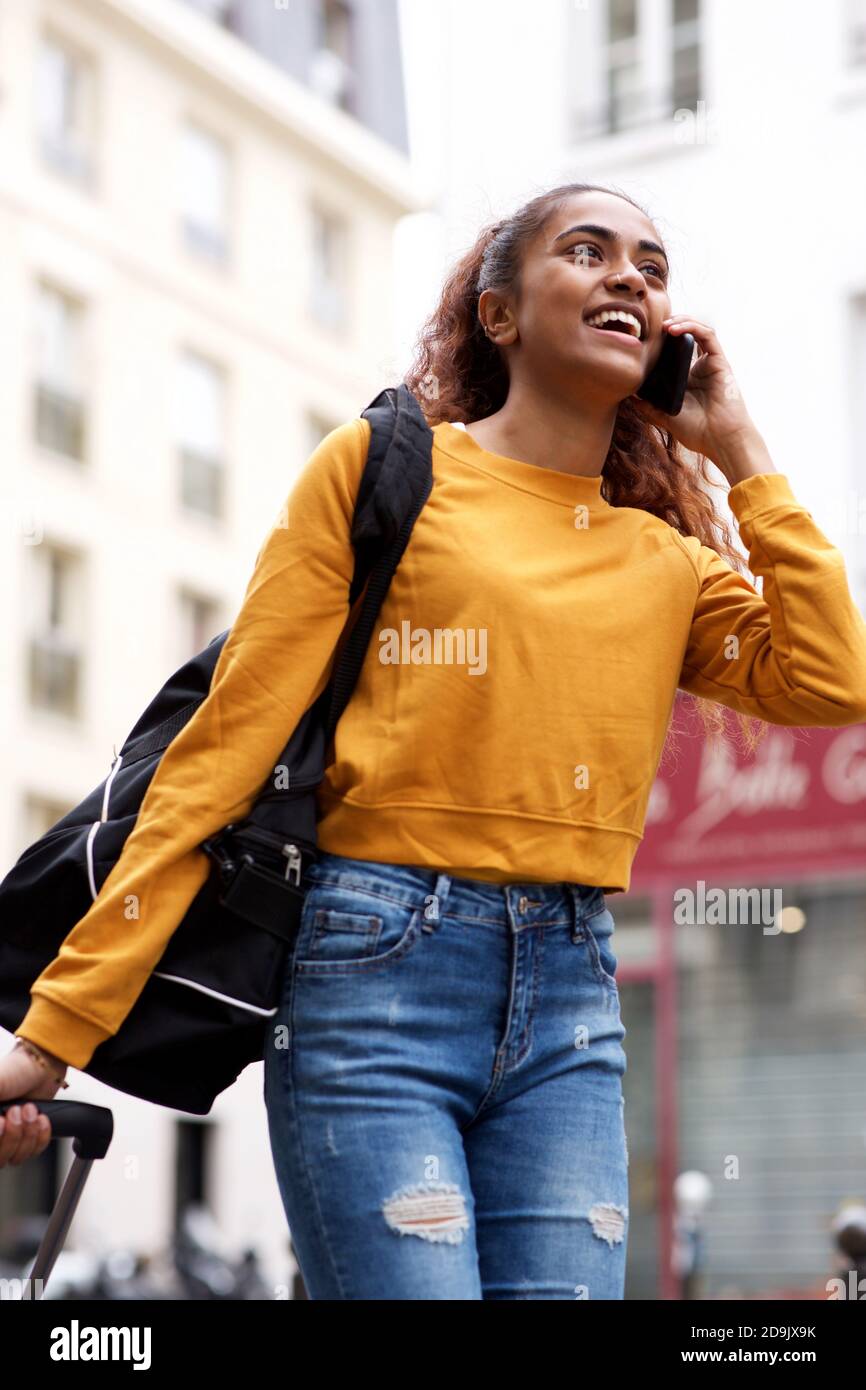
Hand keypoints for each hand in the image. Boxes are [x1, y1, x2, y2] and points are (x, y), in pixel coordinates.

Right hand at [0, 1045, 60, 1166]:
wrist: (44, 1064)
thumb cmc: (14, 1070)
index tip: (1, 1121)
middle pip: (0, 1158)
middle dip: (13, 1134)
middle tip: (20, 1110)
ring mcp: (10, 1136)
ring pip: (16, 1157)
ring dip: (28, 1134)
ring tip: (31, 1109)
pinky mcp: (28, 1137)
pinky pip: (33, 1152)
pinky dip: (40, 1137)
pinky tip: (41, 1118)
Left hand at [631, 315, 760, 475]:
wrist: (721, 440)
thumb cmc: (698, 432)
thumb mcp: (666, 417)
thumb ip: (649, 407)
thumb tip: (629, 396)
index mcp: (687, 379)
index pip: (674, 352)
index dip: (661, 342)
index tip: (644, 340)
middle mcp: (700, 368)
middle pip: (686, 337)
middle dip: (671, 326)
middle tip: (652, 326)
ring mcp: (711, 363)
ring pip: (698, 330)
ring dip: (681, 322)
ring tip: (664, 324)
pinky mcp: (720, 361)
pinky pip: (708, 335)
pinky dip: (692, 327)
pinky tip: (675, 328)